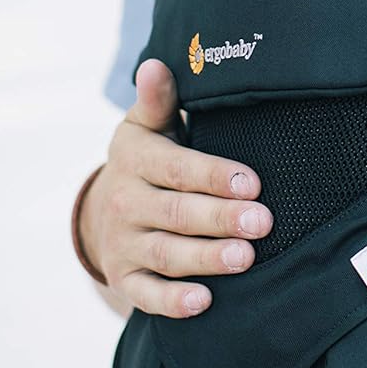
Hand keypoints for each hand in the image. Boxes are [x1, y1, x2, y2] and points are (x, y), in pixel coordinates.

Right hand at [80, 59, 272, 316]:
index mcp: (135, 159)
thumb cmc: (147, 159)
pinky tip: (205, 301)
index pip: (176, 168)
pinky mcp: (125, 278)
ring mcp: (123, 243)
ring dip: (205, 258)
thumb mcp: (146, 126)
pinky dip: (173, 301)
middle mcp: (125, 201)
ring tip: (244, 258)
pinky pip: (146, 294)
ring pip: (165, 254)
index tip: (252, 182)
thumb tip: (157, 65)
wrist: (103, 210)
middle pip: (175, 213)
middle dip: (219, 219)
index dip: (213, 176)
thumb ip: (159, 100)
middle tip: (262, 222)